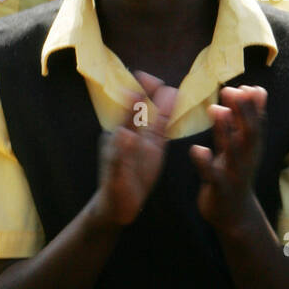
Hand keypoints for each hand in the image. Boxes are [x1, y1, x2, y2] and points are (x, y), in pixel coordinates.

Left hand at [93, 73, 177, 226]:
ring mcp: (143, 142)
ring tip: (173, 90)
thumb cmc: (113, 194)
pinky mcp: (154, 150)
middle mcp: (131, 136)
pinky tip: (175, 107)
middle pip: (141, 110)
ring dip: (162, 104)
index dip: (134, 97)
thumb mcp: (115, 178)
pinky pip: (162, 130)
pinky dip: (168, 117)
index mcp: (118, 140)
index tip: (139, 81)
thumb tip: (123, 133)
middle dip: (149, 94)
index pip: (128, 113)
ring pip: (154, 118)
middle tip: (157, 79)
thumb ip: (119, 156)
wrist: (118, 208)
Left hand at [190, 85, 265, 235]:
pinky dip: (205, 162)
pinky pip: (213, 175)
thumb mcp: (244, 146)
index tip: (248, 86)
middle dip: (242, 111)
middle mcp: (246, 158)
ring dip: (225, 130)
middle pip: (249, 132)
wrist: (235, 215)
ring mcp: (234, 173)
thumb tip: (256, 90)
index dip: (254, 105)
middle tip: (231, 90)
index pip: (258, 122)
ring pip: (232, 150)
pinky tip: (197, 149)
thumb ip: (245, 120)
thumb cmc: (236, 174)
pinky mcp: (220, 188)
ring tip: (216, 109)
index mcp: (252, 147)